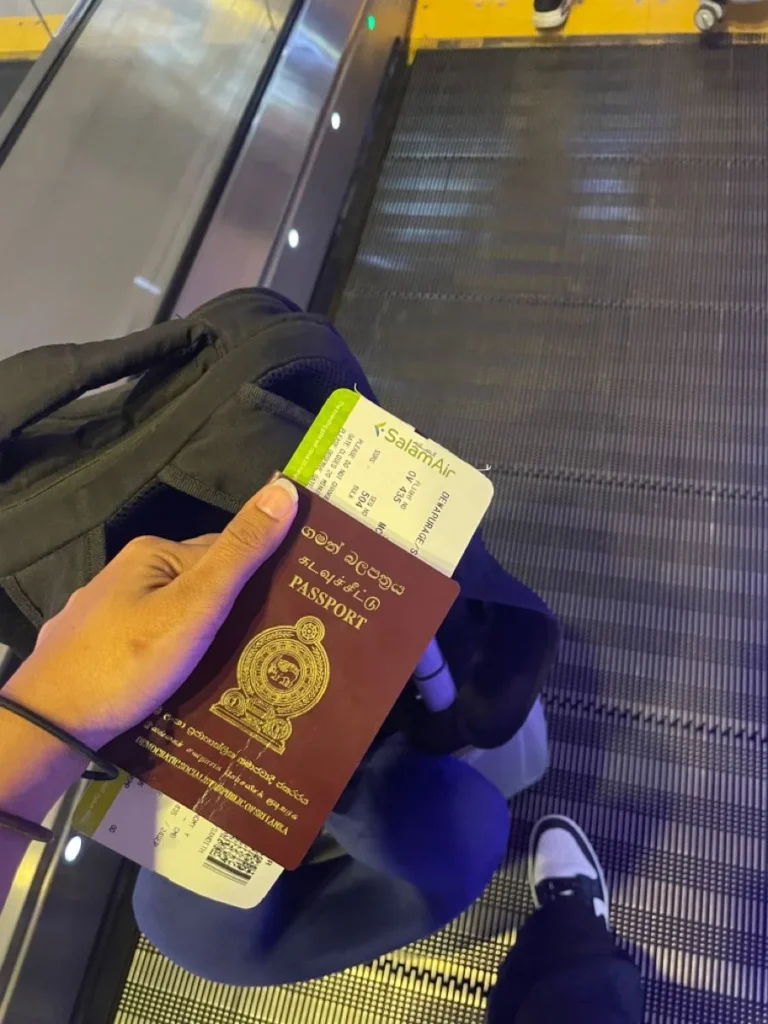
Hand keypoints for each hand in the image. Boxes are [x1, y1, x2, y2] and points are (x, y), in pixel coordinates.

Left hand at [5, 477, 297, 749]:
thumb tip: (286, 488)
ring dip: (206, 638)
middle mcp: (128, 575)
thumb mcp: (196, 605)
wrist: (51, 725)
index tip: (296, 608)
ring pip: (177, 617)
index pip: (226, 553)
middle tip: (277, 644)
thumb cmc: (128, 660)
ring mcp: (109, 614)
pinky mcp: (100, 650)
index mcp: (154, 554)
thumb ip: (241, 552)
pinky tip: (193, 682)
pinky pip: (154, 643)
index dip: (262, 578)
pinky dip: (177, 657)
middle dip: (235, 610)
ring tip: (244, 668)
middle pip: (201, 585)